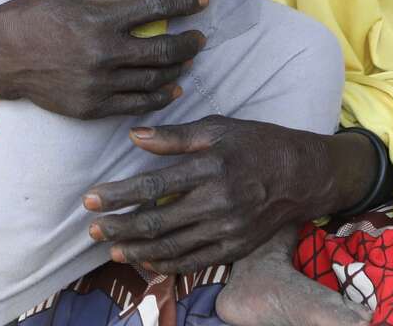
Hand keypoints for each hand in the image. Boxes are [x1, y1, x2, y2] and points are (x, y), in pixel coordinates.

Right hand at [0, 0, 209, 119]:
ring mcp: (97, 86)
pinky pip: (136, 105)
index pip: (157, 6)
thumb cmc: (37, 13)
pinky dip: (159, 97)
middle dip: (190, 41)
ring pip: (154, 80)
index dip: (186, 1)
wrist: (0, 55)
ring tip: (189, 59)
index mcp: (100, 19)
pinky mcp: (90, 108)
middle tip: (201, 36)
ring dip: (179, 69)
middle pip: (164, 50)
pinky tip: (172, 88)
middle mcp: (103, 54)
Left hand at [82, 116, 333, 272]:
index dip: (118, 195)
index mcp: (210, 168)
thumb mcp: (218, 128)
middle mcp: (217, 203)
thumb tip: (134, 136)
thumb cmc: (255, 143)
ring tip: (111, 246)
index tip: (91, 198)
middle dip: (119, 226)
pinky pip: (193, 262)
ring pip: (171, 248)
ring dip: (136, 250)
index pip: (153, 187)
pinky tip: (145, 260)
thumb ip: (175, 135)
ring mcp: (227, 231)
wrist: (302, 175)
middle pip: (156, 223)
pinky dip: (165, 265)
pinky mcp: (234, 249)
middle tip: (91, 227)